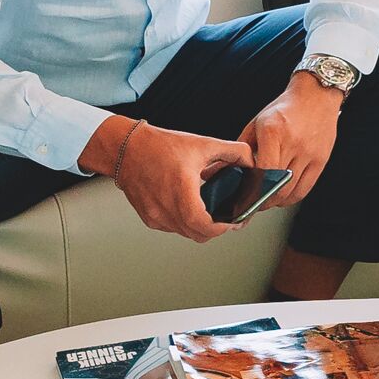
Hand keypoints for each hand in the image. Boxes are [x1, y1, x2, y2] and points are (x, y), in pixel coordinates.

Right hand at [105, 120, 256, 241]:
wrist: (126, 148)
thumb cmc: (160, 146)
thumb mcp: (202, 144)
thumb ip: (233, 152)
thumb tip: (251, 161)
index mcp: (181, 193)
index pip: (205, 226)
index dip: (224, 228)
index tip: (235, 221)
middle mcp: (166, 209)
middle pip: (198, 234)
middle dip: (216, 229)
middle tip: (229, 218)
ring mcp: (155, 216)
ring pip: (185, 232)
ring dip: (201, 227)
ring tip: (213, 212)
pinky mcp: (148, 217)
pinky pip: (173, 227)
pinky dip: (185, 222)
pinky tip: (191, 207)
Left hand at [242, 76, 344, 212]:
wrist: (316, 95)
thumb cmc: (284, 109)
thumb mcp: (257, 123)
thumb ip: (241, 150)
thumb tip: (221, 172)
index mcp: (273, 131)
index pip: (262, 171)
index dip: (252, 189)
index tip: (243, 196)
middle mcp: (293, 143)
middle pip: (276, 185)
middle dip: (261, 199)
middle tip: (251, 203)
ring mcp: (310, 153)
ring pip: (290, 191)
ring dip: (276, 201)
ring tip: (266, 200)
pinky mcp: (321, 160)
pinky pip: (305, 189)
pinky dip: (291, 197)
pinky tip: (282, 196)